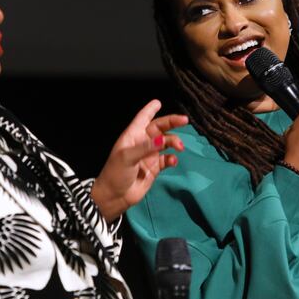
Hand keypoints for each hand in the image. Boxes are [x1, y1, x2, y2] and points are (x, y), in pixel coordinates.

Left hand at [91, 99, 187, 221]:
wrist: (114, 196)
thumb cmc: (115, 173)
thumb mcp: (127, 157)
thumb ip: (146, 148)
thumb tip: (163, 140)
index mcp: (132, 136)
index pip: (142, 118)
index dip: (150, 109)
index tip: (158, 102)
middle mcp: (141, 143)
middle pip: (159, 128)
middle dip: (171, 123)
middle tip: (184, 120)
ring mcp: (149, 155)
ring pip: (166, 143)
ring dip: (173, 142)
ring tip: (179, 147)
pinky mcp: (154, 168)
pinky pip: (167, 159)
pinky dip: (172, 159)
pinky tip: (173, 161)